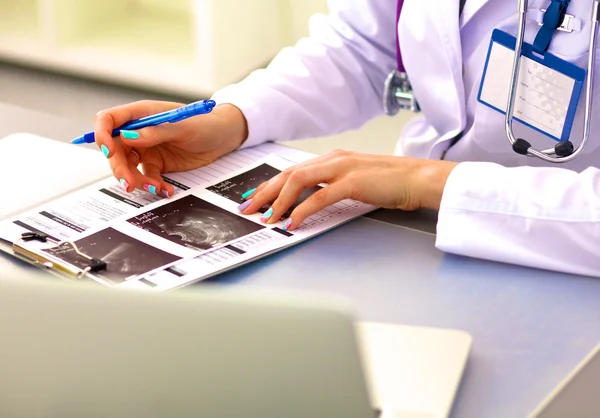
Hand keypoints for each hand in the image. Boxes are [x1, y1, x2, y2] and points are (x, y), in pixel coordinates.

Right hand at [94, 101, 247, 196]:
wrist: (223, 137)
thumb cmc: (204, 123)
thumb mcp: (181, 127)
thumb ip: (154, 132)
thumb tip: (126, 136)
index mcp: (141, 114)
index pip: (109, 120)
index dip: (102, 135)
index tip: (108, 152)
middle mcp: (139, 131)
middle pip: (115, 150)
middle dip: (119, 168)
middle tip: (129, 183)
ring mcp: (147, 149)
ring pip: (128, 167)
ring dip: (136, 180)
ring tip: (155, 188)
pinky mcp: (157, 164)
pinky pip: (146, 177)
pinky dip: (153, 185)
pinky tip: (166, 190)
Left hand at [238, 150, 457, 230]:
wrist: (419, 178)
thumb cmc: (391, 182)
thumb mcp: (355, 182)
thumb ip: (332, 188)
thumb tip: (309, 204)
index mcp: (332, 159)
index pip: (293, 171)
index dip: (270, 186)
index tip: (255, 199)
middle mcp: (333, 159)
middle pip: (289, 174)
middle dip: (264, 192)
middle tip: (247, 209)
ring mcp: (343, 169)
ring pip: (299, 181)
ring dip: (279, 201)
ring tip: (267, 218)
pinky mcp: (353, 182)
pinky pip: (321, 196)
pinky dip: (304, 209)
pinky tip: (294, 222)